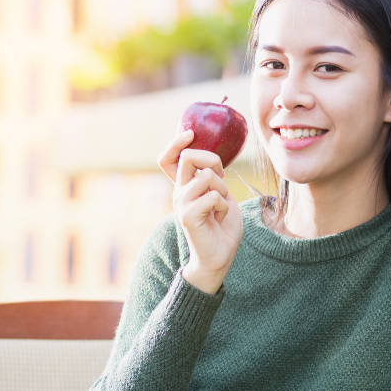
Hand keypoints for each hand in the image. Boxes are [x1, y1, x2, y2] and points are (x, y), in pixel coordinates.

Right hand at [158, 130, 242, 293]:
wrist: (219, 257)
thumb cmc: (223, 227)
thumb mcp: (221, 196)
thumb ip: (214, 178)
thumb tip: (213, 161)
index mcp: (184, 187)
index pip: (167, 159)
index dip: (176, 143)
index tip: (190, 133)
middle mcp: (178, 193)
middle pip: (188, 158)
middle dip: (212, 160)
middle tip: (222, 177)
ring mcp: (181, 204)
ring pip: (206, 176)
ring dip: (222, 189)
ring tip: (221, 206)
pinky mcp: (187, 216)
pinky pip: (212, 197)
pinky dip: (223, 206)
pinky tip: (219, 218)